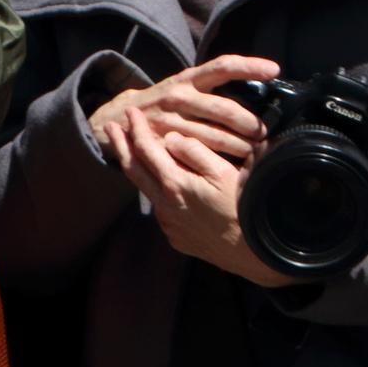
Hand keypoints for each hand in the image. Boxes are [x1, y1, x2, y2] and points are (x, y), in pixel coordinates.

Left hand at [88, 60, 292, 286]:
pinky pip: (161, 210)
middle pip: (133, 170)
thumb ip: (195, 153)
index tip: (130, 112)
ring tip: (134, 152)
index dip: (136, 128)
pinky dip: (157, 191)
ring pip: (146, 190)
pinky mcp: (176, 238)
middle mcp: (164, 206)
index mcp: (175, 185)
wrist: (256, 254)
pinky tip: (161, 184)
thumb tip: (171, 139)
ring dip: (139, 169)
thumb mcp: (225, 173)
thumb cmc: (246, 209)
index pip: (146, 149)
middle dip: (121, 145)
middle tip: (110, 126)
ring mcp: (168, 225)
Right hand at [89, 55, 276, 161]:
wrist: (118, 117)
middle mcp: (179, 96)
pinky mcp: (164, 142)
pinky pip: (199, 154)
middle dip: (250, 124)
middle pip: (225, 109)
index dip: (248, 66)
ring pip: (216, 137)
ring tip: (254, 153)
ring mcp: (171, 120)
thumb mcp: (182, 87)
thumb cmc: (163, 103)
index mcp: (188, 79)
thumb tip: (254, 96)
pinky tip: (233, 167)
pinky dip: (219, 161)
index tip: (273, 69)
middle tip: (264, 133)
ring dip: (240, 147)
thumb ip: (210, 90)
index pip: (222, 66)